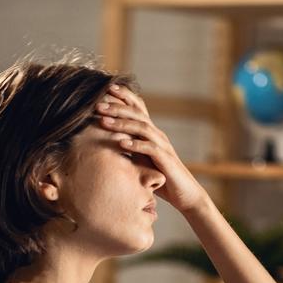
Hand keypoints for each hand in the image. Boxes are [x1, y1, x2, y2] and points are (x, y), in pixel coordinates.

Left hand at [95, 84, 209, 214]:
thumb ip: (129, 147)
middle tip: (98, 105)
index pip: (137, 108)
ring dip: (122, 124)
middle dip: (117, 107)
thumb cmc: (160, 176)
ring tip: (104, 121)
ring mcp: (163, 145)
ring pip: (142, 128)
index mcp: (151, 132)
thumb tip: (104, 142)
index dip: (123, 97)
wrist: (184, 193)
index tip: (104, 89)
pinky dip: (136, 145)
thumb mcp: (141, 159)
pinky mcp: (166, 160)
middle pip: (137, 114)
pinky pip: (150, 149)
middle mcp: (157, 134)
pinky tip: (122, 144)